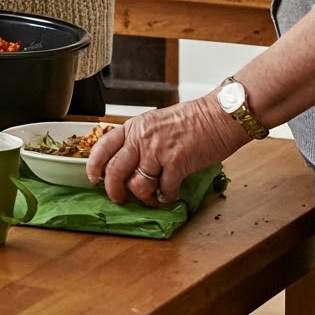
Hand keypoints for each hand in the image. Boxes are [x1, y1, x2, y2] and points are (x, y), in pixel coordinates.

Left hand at [88, 95, 246, 204]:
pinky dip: (167, 197)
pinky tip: (171, 195)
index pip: (103, 147)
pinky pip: (164, 190)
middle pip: (115, 171)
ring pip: (137, 185)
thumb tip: (130, 162)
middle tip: (119, 199)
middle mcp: (141, 139)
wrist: (219, 116)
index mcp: (134, 127)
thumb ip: (141, 139)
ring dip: (144, 197)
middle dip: (114, 191)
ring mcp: (158, 151)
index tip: (94, 179)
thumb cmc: (192, 119)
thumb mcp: (156, 123)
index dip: (94, 166)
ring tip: (152, 197)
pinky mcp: (177, 164)